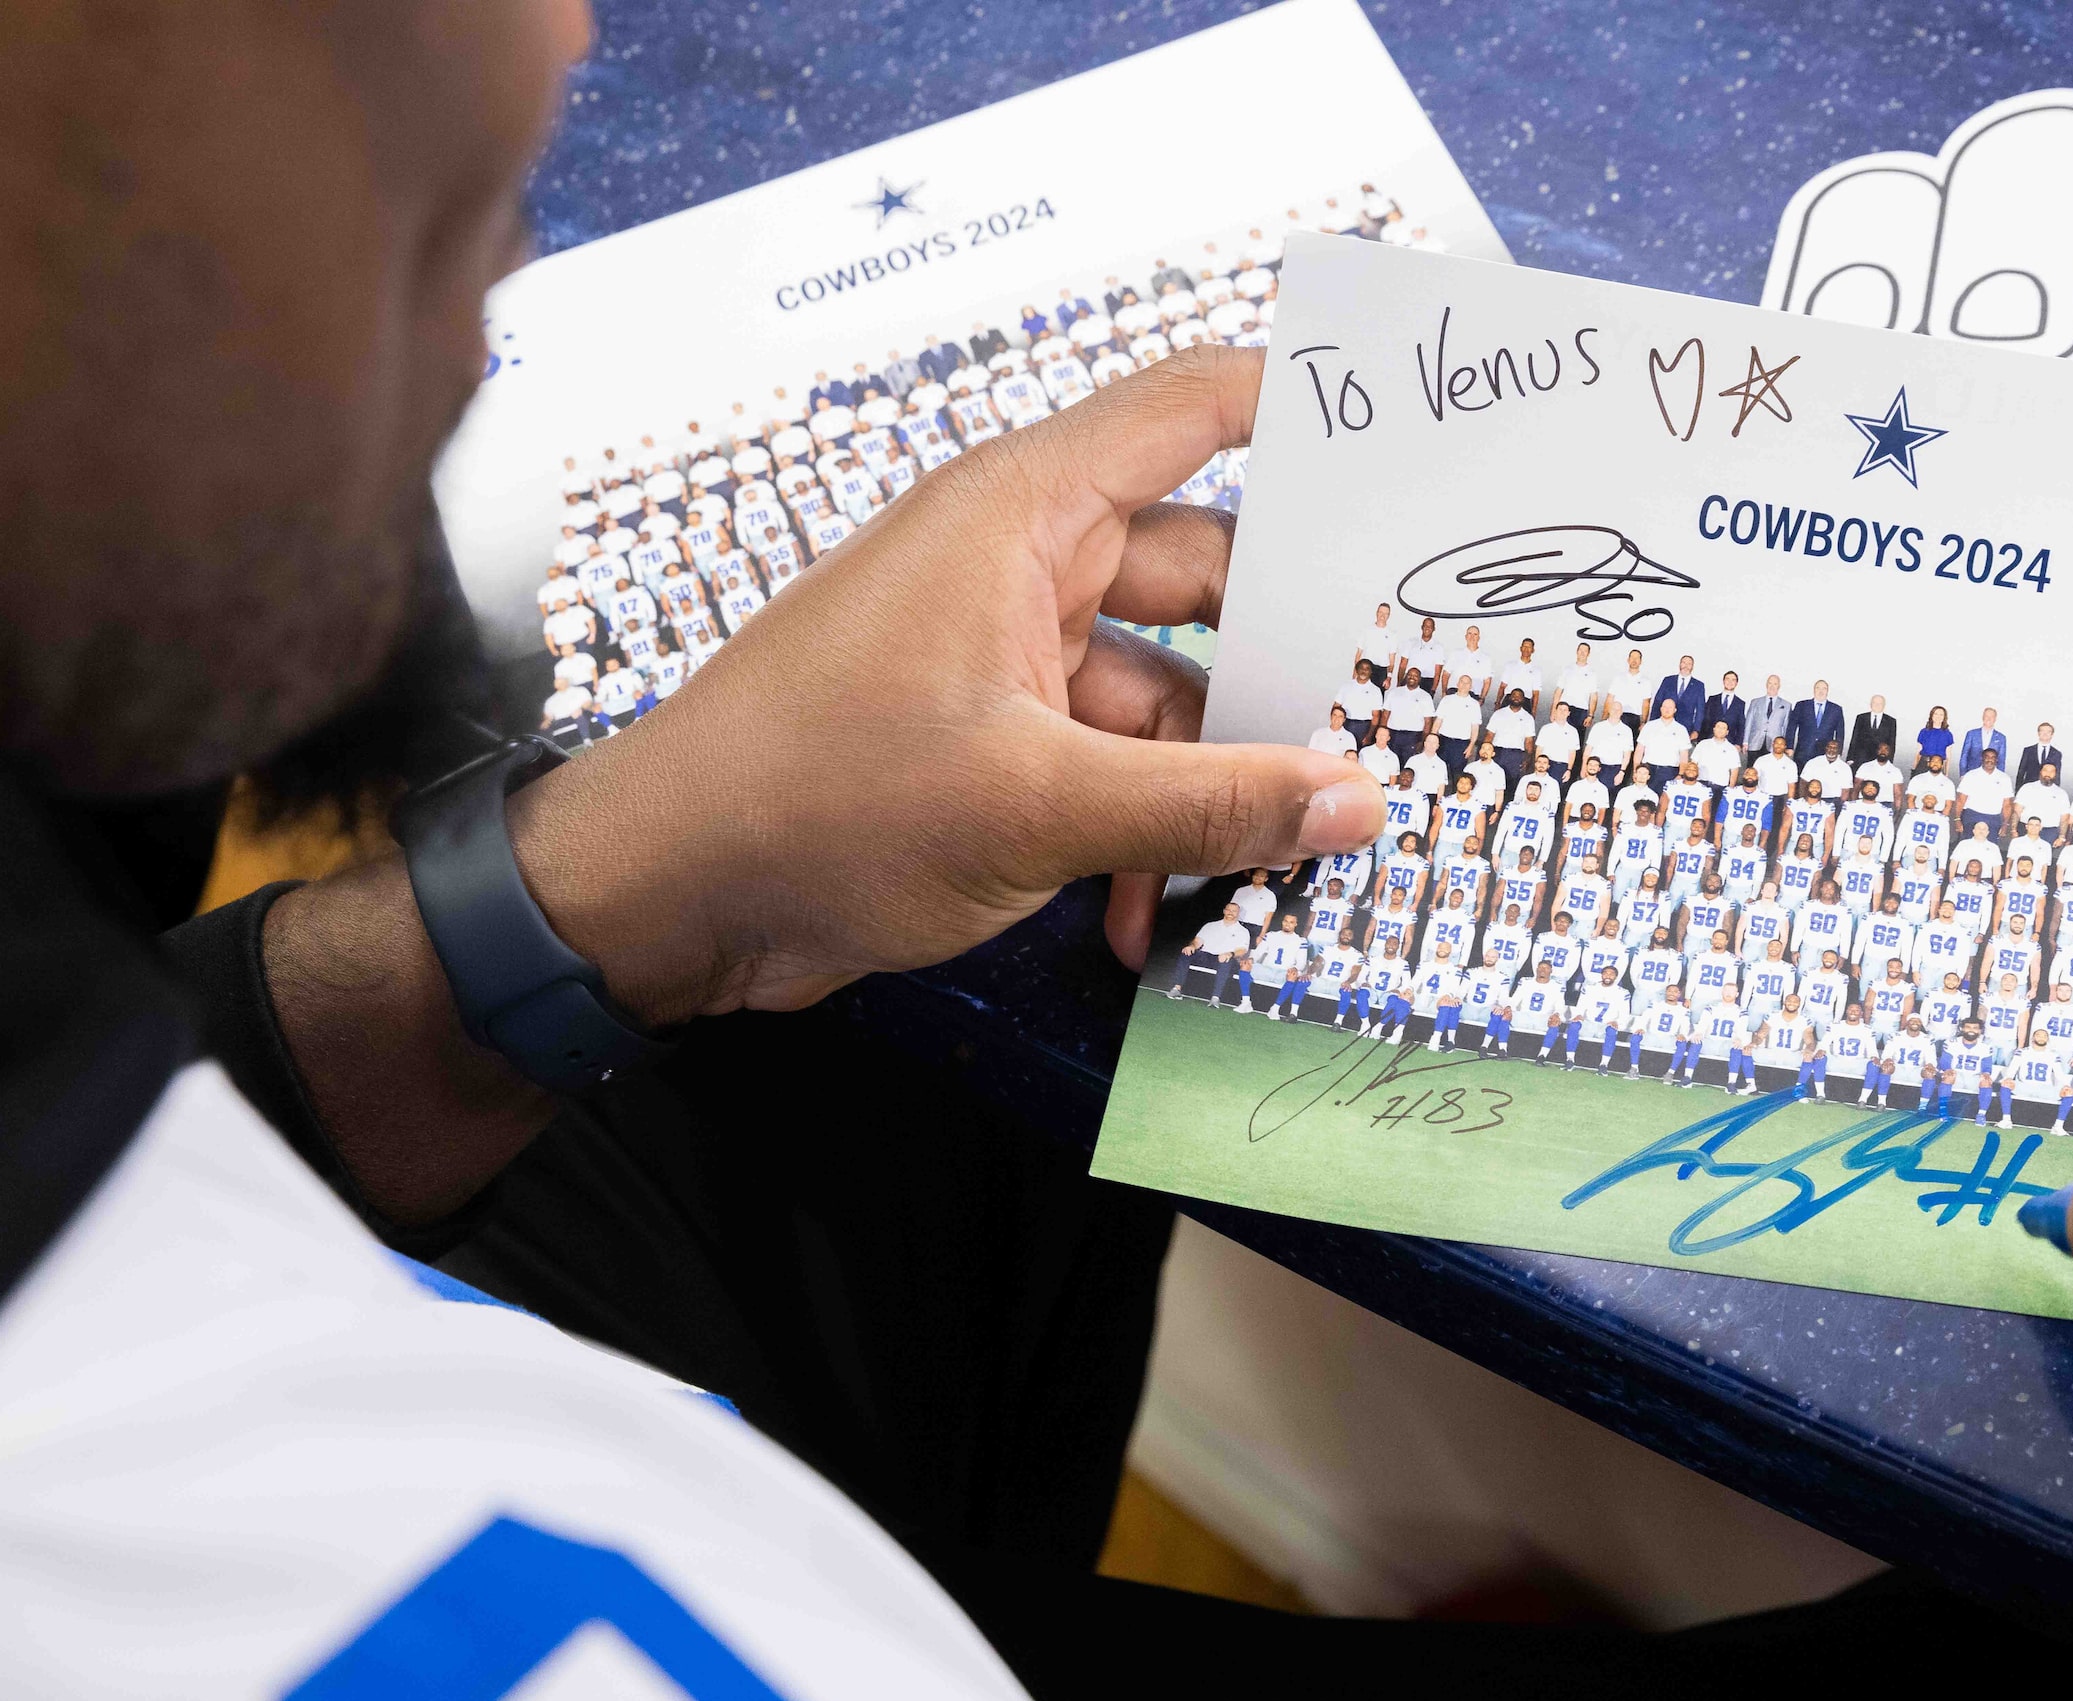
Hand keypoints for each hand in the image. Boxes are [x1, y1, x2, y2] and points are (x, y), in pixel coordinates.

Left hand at [507, 347, 1383, 1021]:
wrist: (663, 897)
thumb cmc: (810, 803)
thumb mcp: (1037, 807)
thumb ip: (1210, 803)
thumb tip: (1352, 799)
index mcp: (1023, 516)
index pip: (1191, 409)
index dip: (1302, 403)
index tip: (1409, 434)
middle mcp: (1019, 566)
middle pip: (1205, 580)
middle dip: (1282, 670)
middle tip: (1391, 726)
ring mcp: (1003, 656)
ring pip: (1164, 695)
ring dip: (1207, 791)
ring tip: (1260, 877)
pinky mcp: (988, 741)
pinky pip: (1109, 765)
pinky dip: (1140, 835)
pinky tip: (1150, 925)